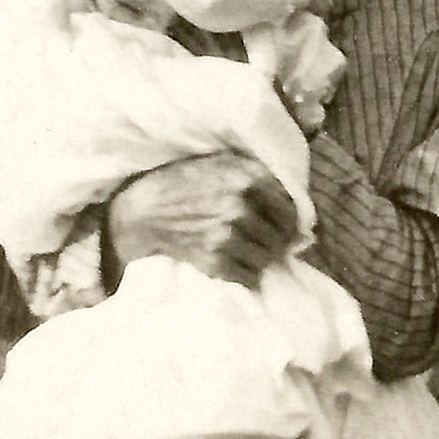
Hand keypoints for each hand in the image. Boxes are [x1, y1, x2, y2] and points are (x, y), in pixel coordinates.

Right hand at [107, 151, 298, 288]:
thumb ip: (257, 173)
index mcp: (247, 177)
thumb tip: (293, 198)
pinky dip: (247, 274)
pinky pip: (249, 277)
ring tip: (252, 251)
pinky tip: (237, 263)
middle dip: (278, 240)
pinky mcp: (215, 261)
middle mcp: (241, 206)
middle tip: (269, 240)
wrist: (145, 211)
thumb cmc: (185, 181)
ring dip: (263, 258)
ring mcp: (228, 236)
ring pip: (268, 258)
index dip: (290, 218)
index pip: (290, 208)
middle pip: (282, 236)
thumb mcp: (223, 161)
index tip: (285, 223)